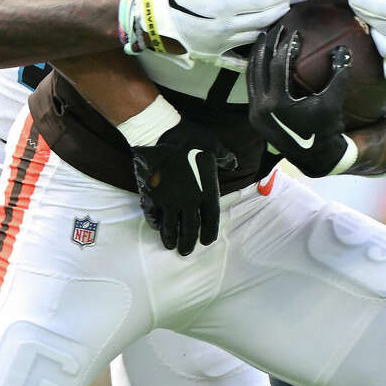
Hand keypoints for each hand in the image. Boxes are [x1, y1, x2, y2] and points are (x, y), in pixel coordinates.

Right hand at [123, 0, 291, 68]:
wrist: (145, 22)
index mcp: (223, 8)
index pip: (261, 2)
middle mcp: (227, 29)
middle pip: (263, 21)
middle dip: (279, 10)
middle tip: (286, 2)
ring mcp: (221, 46)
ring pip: (255, 38)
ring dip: (269, 28)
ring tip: (276, 18)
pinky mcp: (213, 57)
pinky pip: (238, 61)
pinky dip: (252, 55)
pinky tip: (262, 50)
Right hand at [130, 117, 236, 255]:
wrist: (159, 133)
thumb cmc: (189, 138)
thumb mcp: (214, 145)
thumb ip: (225, 157)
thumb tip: (234, 163)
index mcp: (206, 191)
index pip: (210, 219)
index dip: (209, 232)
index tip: (206, 241)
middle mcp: (188, 201)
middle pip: (189, 228)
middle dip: (187, 242)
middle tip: (185, 252)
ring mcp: (168, 200)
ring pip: (169, 226)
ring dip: (170, 238)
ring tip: (170, 246)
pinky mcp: (151, 195)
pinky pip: (152, 214)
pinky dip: (154, 223)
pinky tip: (156, 226)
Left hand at [246, 25, 356, 177]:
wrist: (315, 157)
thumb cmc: (326, 128)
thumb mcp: (334, 101)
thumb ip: (339, 75)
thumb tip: (344, 49)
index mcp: (278, 104)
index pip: (278, 66)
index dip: (285, 46)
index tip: (294, 32)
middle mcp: (261, 107)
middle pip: (259, 67)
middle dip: (267, 45)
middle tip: (276, 28)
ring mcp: (254, 112)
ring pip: (251, 76)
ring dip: (258, 56)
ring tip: (265, 38)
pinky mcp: (253, 115)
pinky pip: (251, 86)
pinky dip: (256, 70)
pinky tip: (262, 58)